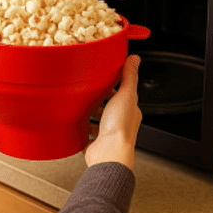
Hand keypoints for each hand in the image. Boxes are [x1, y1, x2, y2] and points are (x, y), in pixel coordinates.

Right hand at [85, 55, 141, 169]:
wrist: (109, 153)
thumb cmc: (119, 128)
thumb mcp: (125, 94)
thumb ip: (129, 76)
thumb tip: (135, 59)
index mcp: (130, 111)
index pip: (122, 95)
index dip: (112, 87)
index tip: (103, 80)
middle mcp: (120, 124)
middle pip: (108, 108)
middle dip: (98, 101)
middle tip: (88, 92)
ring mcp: (107, 135)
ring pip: (98, 122)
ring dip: (90, 115)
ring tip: (81, 107)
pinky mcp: (95, 144)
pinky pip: (87, 136)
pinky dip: (82, 130)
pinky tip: (77, 125)